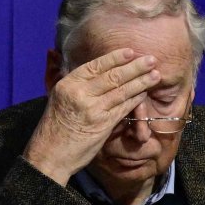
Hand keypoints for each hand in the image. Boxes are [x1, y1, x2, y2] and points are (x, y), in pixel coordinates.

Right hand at [22, 48, 159, 185]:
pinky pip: (123, 108)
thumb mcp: (57, 98)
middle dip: (134, 67)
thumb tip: (91, 70)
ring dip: (141, 82)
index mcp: (67, 84)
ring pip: (121, 91)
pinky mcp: (102, 124)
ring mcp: (92, 109)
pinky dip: (135, 100)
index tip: (130, 51)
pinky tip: (145, 94)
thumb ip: (74, 84)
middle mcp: (80, 94)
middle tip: (151, 59)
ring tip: (155, 75)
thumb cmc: (54, 126)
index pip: (95, 66)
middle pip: (112, 76)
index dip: (114, 57)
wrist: (50, 154)